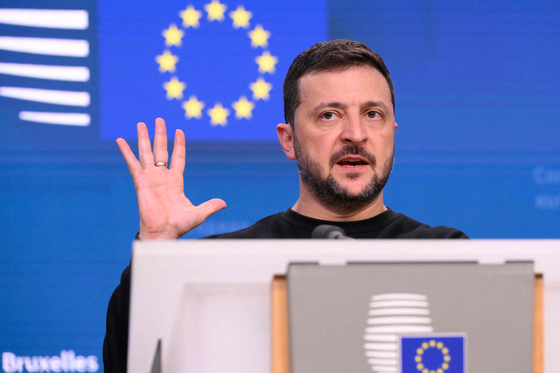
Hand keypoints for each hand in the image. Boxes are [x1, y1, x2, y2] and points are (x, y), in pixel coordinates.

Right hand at [116, 118, 225, 239]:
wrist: (164, 233)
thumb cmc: (178, 226)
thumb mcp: (199, 213)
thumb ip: (211, 206)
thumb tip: (224, 203)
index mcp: (175, 182)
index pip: (177, 158)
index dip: (179, 145)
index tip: (179, 131)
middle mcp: (162, 177)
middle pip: (160, 151)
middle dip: (160, 135)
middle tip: (159, 120)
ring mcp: (150, 178)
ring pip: (146, 153)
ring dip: (144, 138)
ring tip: (141, 123)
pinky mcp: (140, 182)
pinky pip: (132, 164)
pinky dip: (126, 152)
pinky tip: (120, 140)